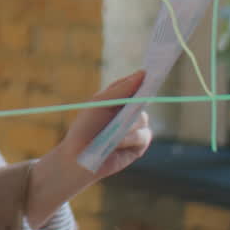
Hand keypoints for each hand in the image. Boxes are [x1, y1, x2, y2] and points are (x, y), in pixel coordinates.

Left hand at [26, 70, 153, 226]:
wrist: (79, 157)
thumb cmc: (85, 128)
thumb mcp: (99, 104)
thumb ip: (120, 90)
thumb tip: (142, 74)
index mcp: (118, 98)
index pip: (134, 83)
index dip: (143, 78)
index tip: (151, 71)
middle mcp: (129, 110)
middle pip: (143, 100)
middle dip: (140, 99)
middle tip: (137, 96)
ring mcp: (135, 127)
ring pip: (143, 119)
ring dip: (128, 125)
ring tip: (113, 133)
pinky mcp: (139, 145)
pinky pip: (143, 136)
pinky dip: (130, 139)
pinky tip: (117, 143)